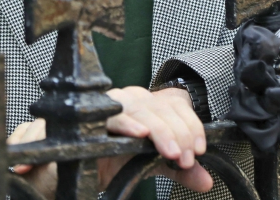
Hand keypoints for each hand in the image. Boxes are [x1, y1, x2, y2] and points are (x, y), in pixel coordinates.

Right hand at [7, 87, 212, 196]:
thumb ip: (178, 170)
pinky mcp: (93, 114)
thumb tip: (206, 181)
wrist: (73, 165)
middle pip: (163, 109)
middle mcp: (133, 98)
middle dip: (179, 134)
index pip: (177, 106)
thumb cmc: (111, 157)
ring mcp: (113, 102)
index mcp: (149, 105)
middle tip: (186, 158)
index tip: (198, 150)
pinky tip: (140, 135)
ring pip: (143, 110)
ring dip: (160, 132)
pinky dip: (128, 124)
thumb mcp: (150, 163)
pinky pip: (113, 116)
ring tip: (172, 152)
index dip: (191, 126)